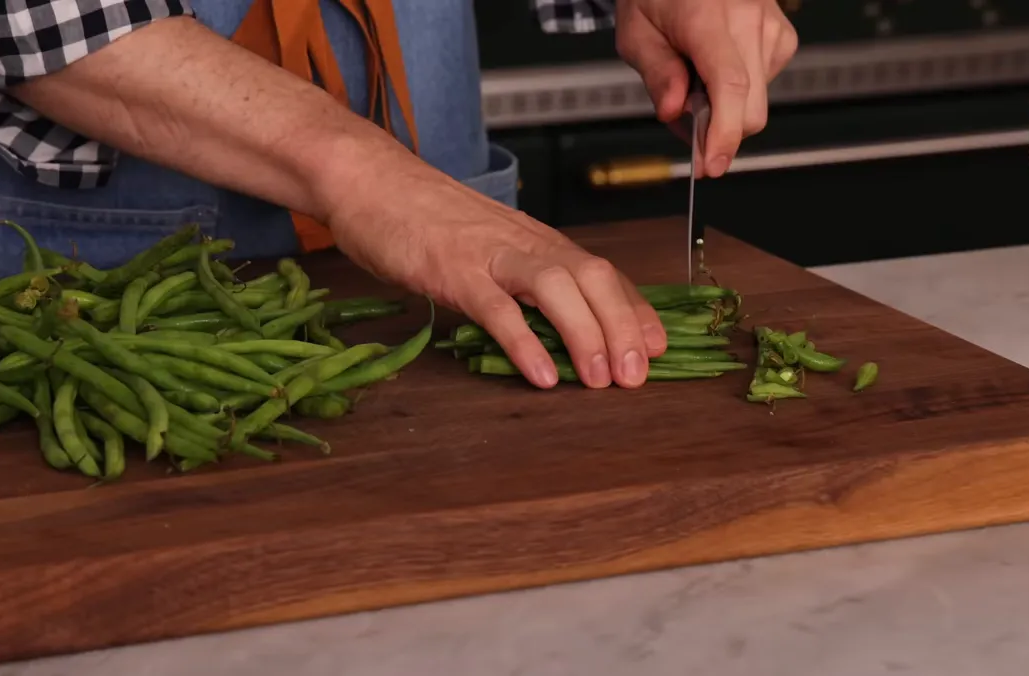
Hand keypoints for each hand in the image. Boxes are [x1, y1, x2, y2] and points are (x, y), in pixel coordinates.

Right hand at [328, 162, 667, 389]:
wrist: (369, 180)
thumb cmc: (425, 219)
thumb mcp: (487, 247)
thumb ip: (519, 281)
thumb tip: (552, 324)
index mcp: (536, 240)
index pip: (602, 274)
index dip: (635, 310)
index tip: (659, 346)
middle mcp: (525, 243)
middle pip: (593, 278)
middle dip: (623, 327)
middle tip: (638, 376)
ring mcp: (490, 254)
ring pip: (556, 288)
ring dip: (587, 335)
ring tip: (600, 380)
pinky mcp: (452, 270)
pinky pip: (498, 308)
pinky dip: (525, 342)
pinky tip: (543, 375)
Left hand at [615, 0, 797, 177]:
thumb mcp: (636, 31)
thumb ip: (656, 74)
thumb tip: (672, 112)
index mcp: (709, 16)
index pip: (730, 86)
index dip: (724, 134)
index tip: (712, 164)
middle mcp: (749, 18)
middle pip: (751, 108)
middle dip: (719, 130)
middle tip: (684, 118)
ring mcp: (771, 25)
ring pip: (758, 101)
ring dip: (726, 108)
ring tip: (695, 79)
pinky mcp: (782, 34)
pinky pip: (766, 84)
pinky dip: (740, 90)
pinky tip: (717, 67)